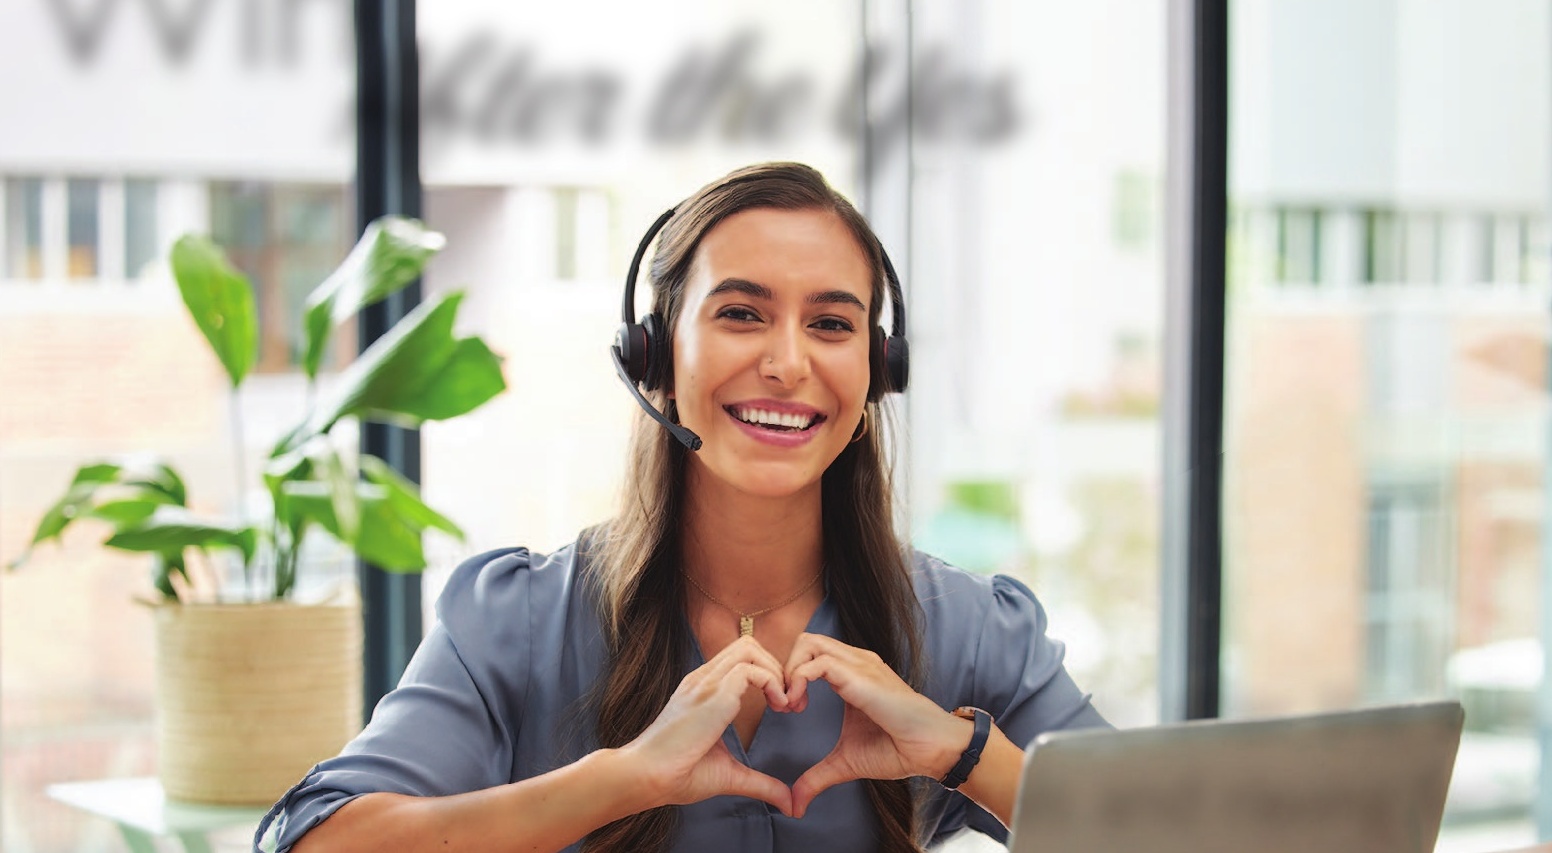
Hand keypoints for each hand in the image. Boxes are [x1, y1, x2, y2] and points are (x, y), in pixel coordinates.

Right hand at [620, 635, 794, 815]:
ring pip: (750, 648)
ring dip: (776, 672)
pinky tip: (777, 707)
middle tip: (788, 702)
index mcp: (703, 689)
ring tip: (784, 704)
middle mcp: (703, 679)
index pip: (740, 658)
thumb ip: (761, 783)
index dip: (767, 674)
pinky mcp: (713, 695)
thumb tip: (789, 804)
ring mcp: (706, 683)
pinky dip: (772, 683)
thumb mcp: (729, 774)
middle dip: (776, 666)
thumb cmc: (679, 775)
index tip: (781, 705)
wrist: (646, 777)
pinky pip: (750, 669)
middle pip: (748, 645)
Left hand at [784, 633, 970, 817]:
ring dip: (788, 672)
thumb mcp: (845, 763)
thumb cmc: (896, 749)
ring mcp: (858, 665)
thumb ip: (816, 778)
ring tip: (791, 705)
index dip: (789, 676)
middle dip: (783, 668)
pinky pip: (817, 663)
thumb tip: (794, 805)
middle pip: (804, 641)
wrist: (930, 750)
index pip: (808, 653)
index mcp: (850, 673)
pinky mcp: (860, 676)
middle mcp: (853, 662)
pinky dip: (797, 680)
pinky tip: (799, 707)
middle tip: (784, 704)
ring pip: (807, 643)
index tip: (787, 709)